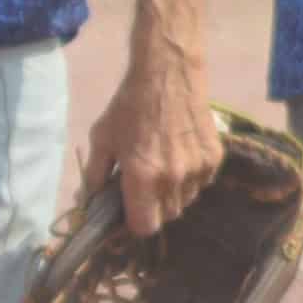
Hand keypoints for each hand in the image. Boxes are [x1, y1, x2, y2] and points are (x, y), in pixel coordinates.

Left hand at [92, 50, 226, 236]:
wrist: (169, 76)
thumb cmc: (128, 107)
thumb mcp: (101, 140)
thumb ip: (94, 176)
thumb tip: (87, 202)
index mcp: (143, 176)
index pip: (145, 227)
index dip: (133, 225)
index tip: (126, 214)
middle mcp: (174, 178)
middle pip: (166, 216)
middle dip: (151, 210)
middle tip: (139, 190)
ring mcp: (198, 168)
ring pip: (185, 202)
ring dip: (171, 196)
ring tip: (159, 171)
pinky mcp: (215, 157)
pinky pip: (201, 184)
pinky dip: (189, 180)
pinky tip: (177, 159)